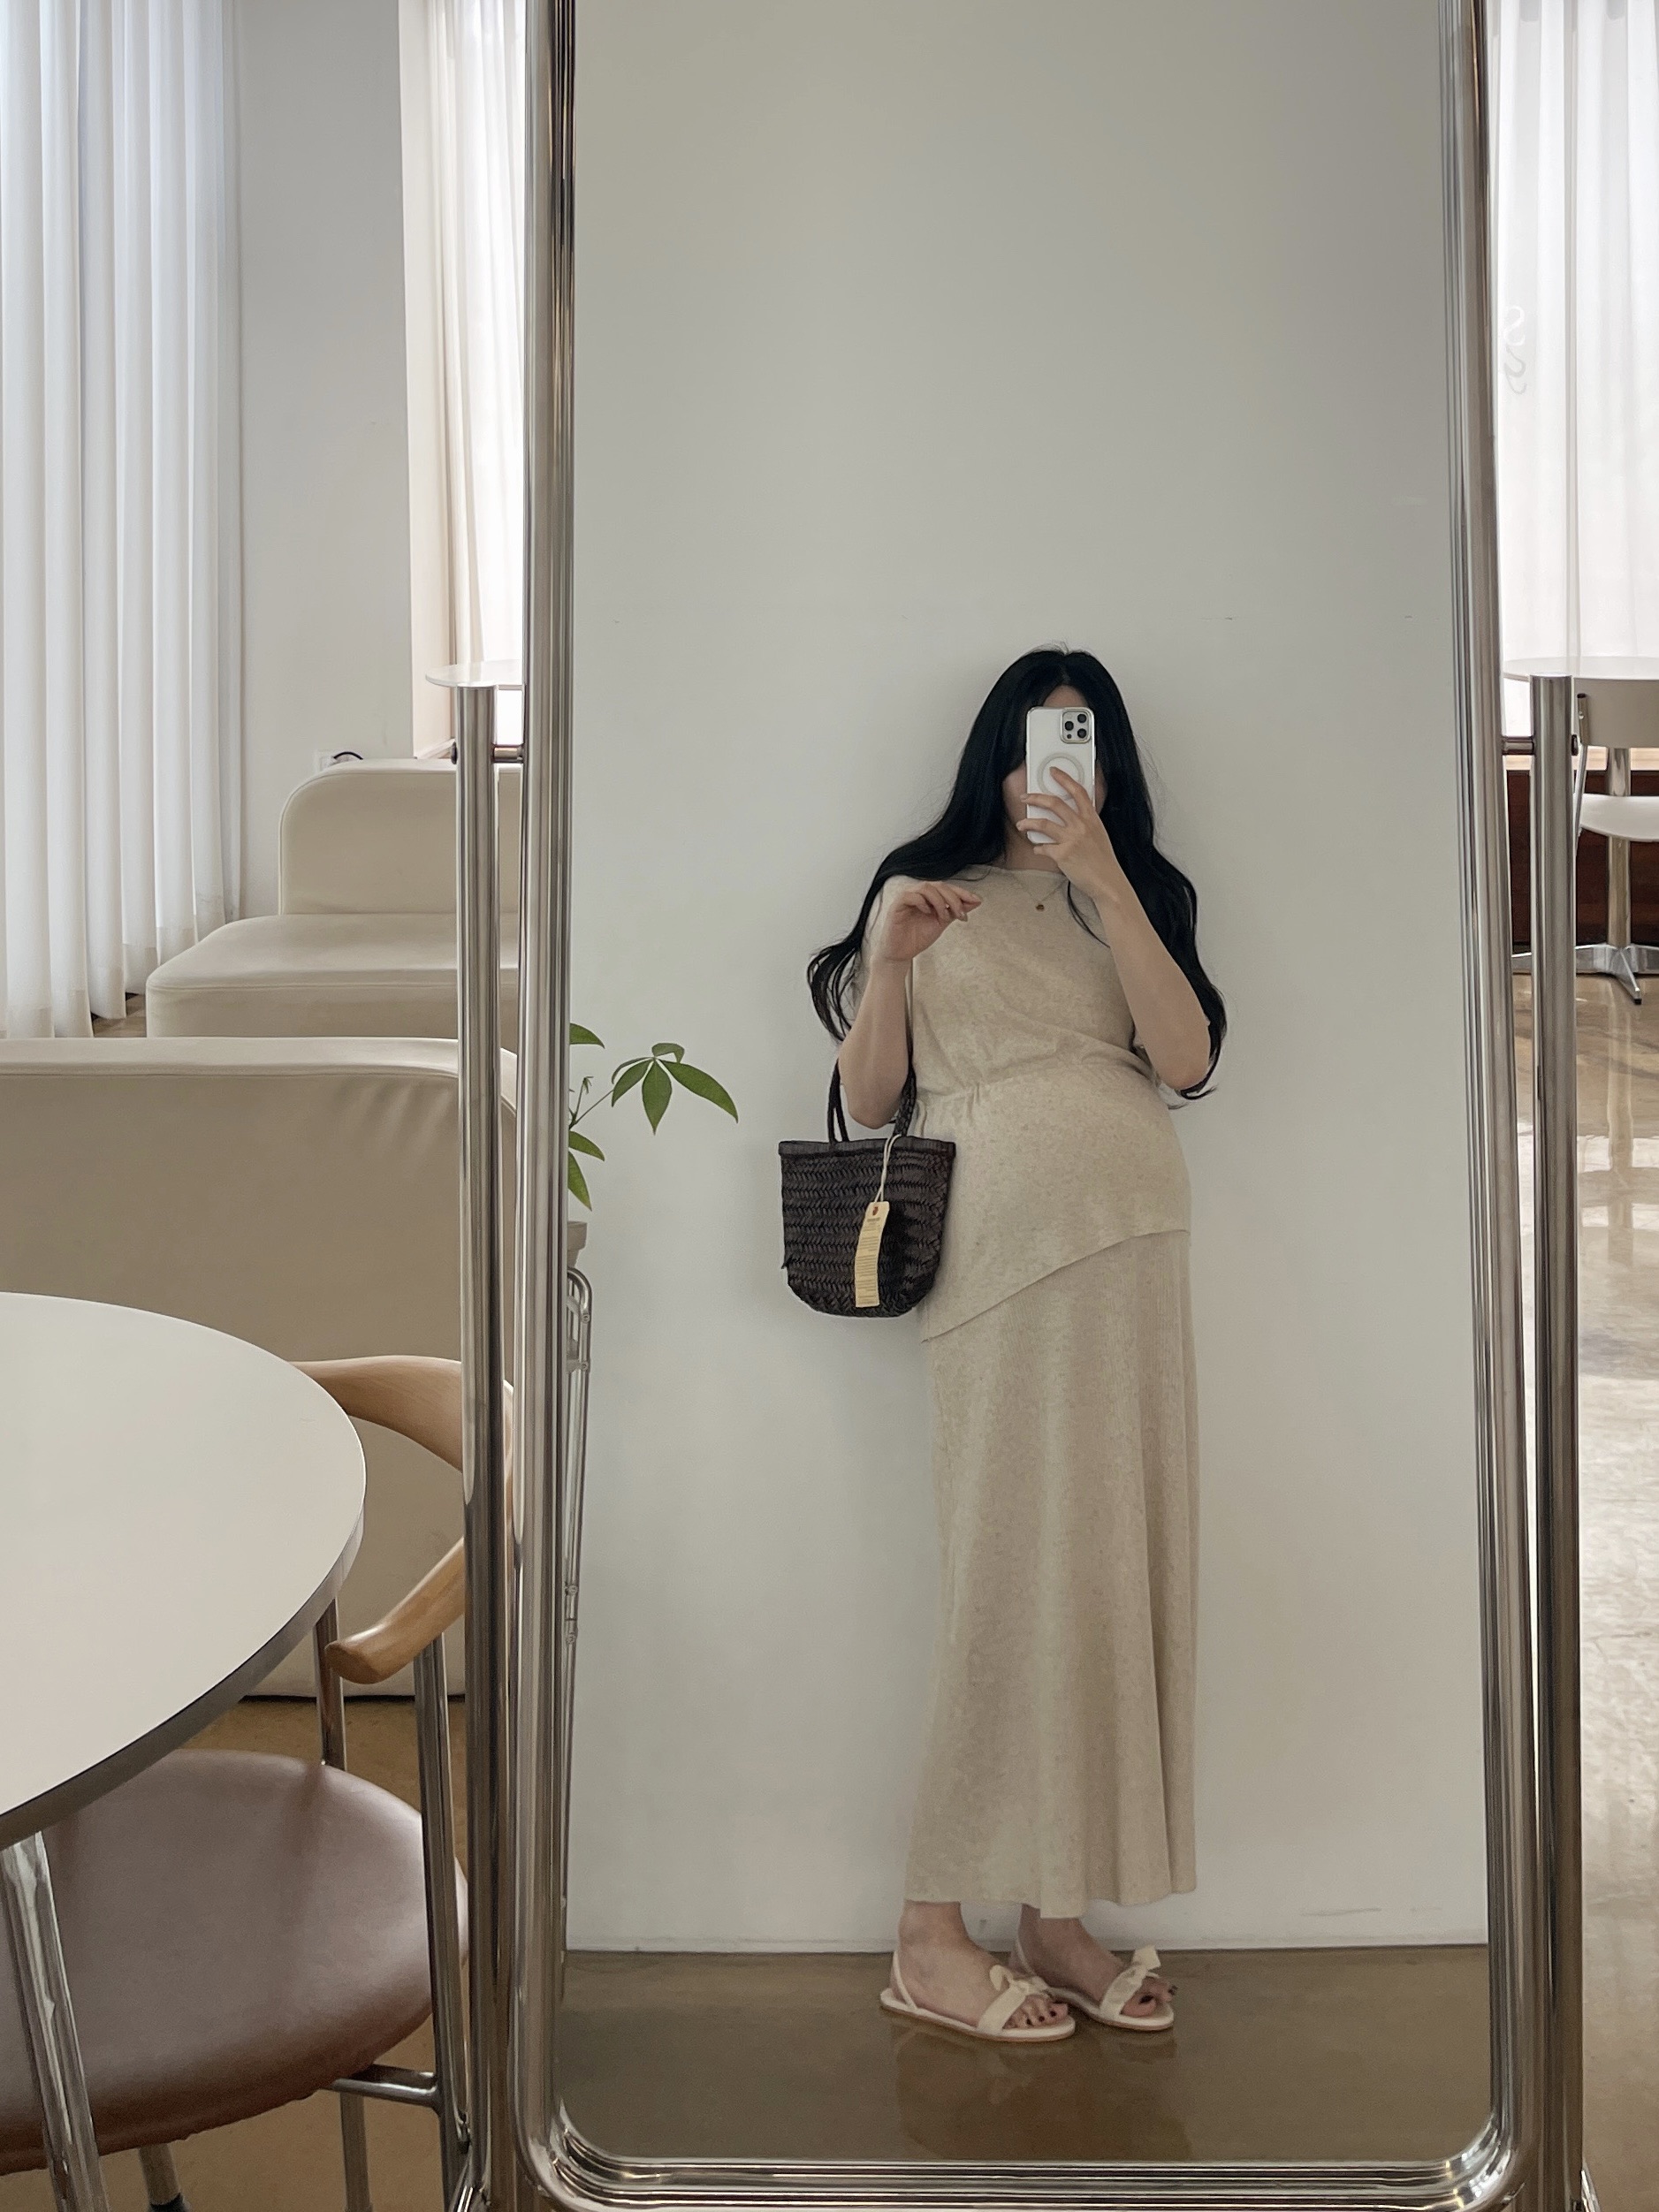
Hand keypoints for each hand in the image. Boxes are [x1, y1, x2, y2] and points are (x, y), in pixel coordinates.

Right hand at [876, 881, 980, 964]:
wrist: (901, 953)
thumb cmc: (917, 937)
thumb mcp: (942, 923)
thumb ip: (956, 911)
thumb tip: (976, 901)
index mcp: (929, 896)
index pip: (947, 888)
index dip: (962, 893)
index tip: (976, 901)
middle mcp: (918, 894)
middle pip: (939, 886)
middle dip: (954, 899)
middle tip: (961, 913)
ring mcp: (907, 898)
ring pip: (926, 888)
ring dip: (939, 901)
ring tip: (943, 916)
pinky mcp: (897, 905)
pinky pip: (910, 896)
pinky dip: (922, 902)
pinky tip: (928, 912)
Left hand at [1019, 768, 1125, 902]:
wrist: (1107, 882)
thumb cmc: (1103, 862)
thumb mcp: (1099, 835)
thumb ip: (1085, 824)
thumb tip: (1069, 820)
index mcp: (1092, 819)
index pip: (1078, 791)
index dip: (1064, 778)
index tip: (1054, 772)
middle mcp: (1081, 826)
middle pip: (1054, 803)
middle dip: (1036, 797)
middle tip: (1026, 797)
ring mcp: (1071, 839)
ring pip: (1042, 823)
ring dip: (1028, 822)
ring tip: (1021, 824)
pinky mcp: (1062, 854)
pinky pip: (1043, 848)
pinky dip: (1038, 848)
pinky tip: (1038, 849)